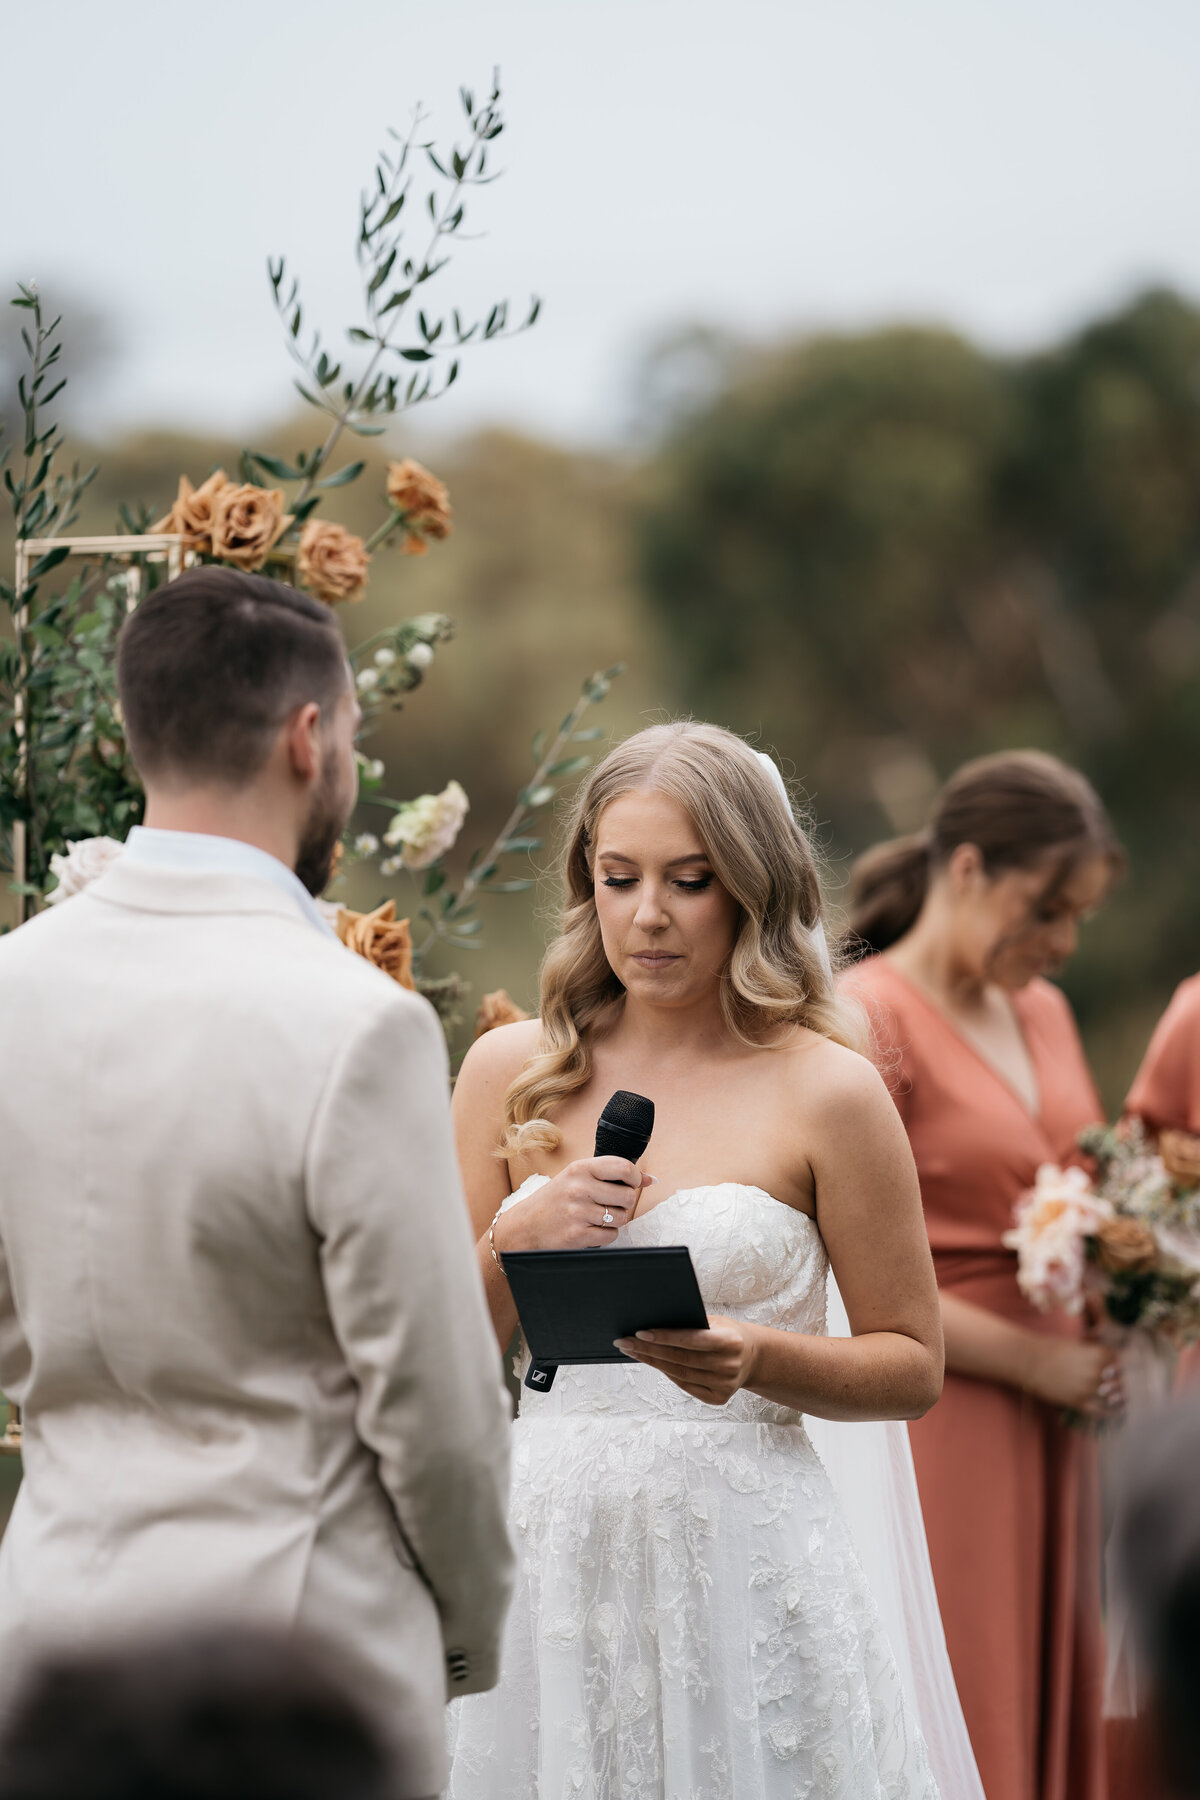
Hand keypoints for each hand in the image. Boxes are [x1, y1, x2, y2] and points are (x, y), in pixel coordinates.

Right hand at [493, 1158, 653, 1252]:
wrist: (524, 1226)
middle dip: (624, 1203)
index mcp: (580, 1168)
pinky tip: (590, 1229)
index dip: (635, 1177)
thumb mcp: (576, 1178)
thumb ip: (610, 1175)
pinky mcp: (578, 1235)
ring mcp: (578, 1212)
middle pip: (628, 1196)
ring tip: (596, 1217)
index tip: (633, 1183)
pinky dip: (605, 1235)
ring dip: (614, 1220)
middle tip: (609, 1204)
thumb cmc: (555, 1199)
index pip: (624, 1167)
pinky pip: (611, 1236)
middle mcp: (579, 1188)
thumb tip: (650, 1179)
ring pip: (622, 1217)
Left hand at [614, 1314, 759, 1405]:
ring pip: (679, 1374)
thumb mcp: (717, 1322)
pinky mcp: (718, 1398)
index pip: (691, 1339)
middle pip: (680, 1359)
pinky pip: (685, 1385)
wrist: (753, 1357)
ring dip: (652, 1362)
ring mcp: (724, 1385)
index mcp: (730, 1342)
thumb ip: (693, 1323)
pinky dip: (667, 1373)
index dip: (664, 1337)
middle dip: (649, 1350)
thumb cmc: (728, 1333)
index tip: (640, 1332)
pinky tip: (652, 1363)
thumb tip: (655, 1321)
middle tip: (625, 1342)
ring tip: (632, 1351)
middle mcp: (729, 1365)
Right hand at [1022, 1337, 1123, 1416]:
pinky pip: (1100, 1411)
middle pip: (1120, 1380)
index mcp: (1096, 1355)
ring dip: (1119, 1396)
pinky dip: (1110, 1412)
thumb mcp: (1076, 1344)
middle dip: (1120, 1380)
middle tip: (1119, 1381)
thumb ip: (1094, 1351)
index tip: (1117, 1365)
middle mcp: (1095, 1373)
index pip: (1119, 1361)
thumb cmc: (1051, 1348)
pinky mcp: (1077, 1402)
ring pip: (1113, 1397)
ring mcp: (1087, 1389)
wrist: (1029, 1361)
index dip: (1119, 1363)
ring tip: (1122, 1397)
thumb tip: (1108, 1357)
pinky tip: (1115, 1411)